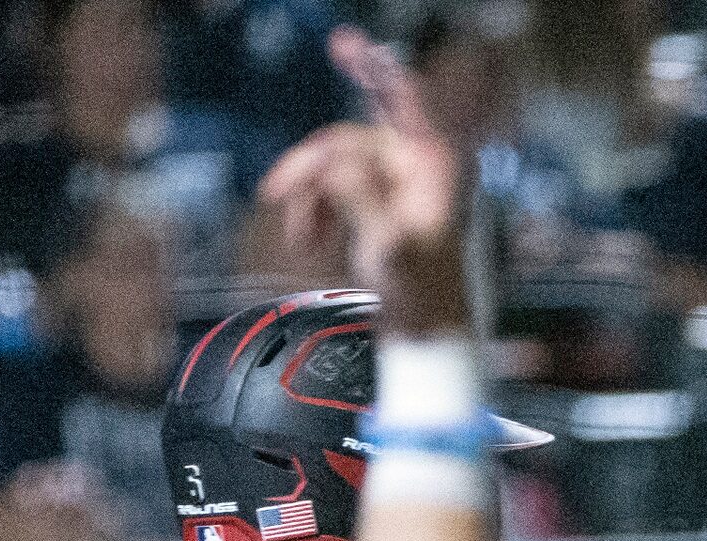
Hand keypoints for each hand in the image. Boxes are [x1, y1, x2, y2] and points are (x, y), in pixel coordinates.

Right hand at [259, 29, 466, 331]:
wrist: (420, 333)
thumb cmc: (419, 295)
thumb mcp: (388, 247)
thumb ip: (362, 200)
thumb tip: (335, 164)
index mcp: (432, 166)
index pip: (403, 100)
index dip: (374, 68)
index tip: (345, 41)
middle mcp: (417, 166)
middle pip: (347, 138)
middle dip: (310, 168)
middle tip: (274, 193)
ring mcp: (396, 182)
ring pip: (333, 164)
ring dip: (309, 198)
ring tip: (302, 239)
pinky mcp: (377, 201)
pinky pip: (333, 186)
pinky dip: (314, 208)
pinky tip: (308, 238)